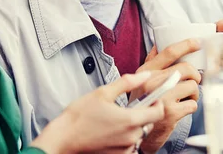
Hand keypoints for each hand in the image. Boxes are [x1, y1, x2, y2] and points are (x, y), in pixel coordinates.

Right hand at [31, 72, 164, 153]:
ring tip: (117, 119)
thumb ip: (127, 83)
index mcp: (129, 120)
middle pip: (150, 123)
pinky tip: (112, 131)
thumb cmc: (79, 117)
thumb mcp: (102, 93)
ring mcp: (125, 149)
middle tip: (129, 106)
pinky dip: (126, 137)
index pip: (158, 112)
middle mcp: (131, 137)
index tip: (153, 97)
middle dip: (144, 113)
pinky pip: (131, 145)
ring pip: (140, 135)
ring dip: (134, 126)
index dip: (158, 102)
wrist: (64, 139)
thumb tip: (144, 75)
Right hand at [129, 39, 201, 153]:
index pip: (168, 52)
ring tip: (184, 98)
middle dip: (195, 75)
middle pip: (186, 68)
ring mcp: (162, 97)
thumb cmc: (141, 104)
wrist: (138, 131)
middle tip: (193, 81)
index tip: (196, 42)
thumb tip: (158, 44)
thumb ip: (150, 63)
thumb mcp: (139, 80)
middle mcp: (152, 82)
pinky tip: (182, 109)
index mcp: (146, 72)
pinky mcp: (170, 112)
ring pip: (192, 85)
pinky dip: (191, 106)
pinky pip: (193, 103)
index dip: (186, 45)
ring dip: (193, 93)